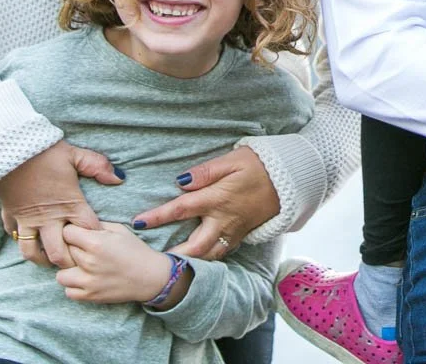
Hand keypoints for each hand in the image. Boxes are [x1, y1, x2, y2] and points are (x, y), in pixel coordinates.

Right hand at [0, 141, 123, 266]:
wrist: (13, 151)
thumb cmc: (46, 153)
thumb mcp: (76, 155)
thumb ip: (99, 166)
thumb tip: (119, 178)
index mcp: (69, 204)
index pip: (87, 232)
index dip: (95, 238)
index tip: (99, 241)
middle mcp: (48, 218)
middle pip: (58, 254)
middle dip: (68, 261)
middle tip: (75, 261)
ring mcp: (28, 220)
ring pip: (32, 253)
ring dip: (42, 258)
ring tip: (51, 257)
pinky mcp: (12, 216)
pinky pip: (15, 237)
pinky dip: (23, 240)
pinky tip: (31, 238)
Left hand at [57, 222, 183, 304]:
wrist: (149, 276)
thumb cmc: (135, 250)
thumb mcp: (119, 230)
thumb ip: (97, 226)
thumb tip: (79, 223)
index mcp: (96, 243)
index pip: (67, 232)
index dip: (72, 231)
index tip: (78, 233)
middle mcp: (89, 262)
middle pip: (64, 251)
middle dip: (72, 248)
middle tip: (83, 248)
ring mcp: (88, 282)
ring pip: (60, 275)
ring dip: (69, 269)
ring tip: (80, 266)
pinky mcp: (89, 297)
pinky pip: (68, 291)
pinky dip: (74, 286)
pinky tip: (85, 278)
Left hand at [132, 146, 278, 258]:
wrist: (289, 181)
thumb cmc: (259, 166)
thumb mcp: (233, 160)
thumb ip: (206, 172)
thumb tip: (181, 182)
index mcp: (217, 198)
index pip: (180, 209)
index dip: (157, 216)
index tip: (137, 222)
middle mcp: (223, 220)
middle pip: (193, 246)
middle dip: (172, 256)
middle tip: (151, 260)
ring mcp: (233, 231)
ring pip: (208, 255)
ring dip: (189, 262)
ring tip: (170, 264)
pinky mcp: (240, 235)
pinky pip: (220, 253)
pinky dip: (206, 259)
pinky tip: (196, 258)